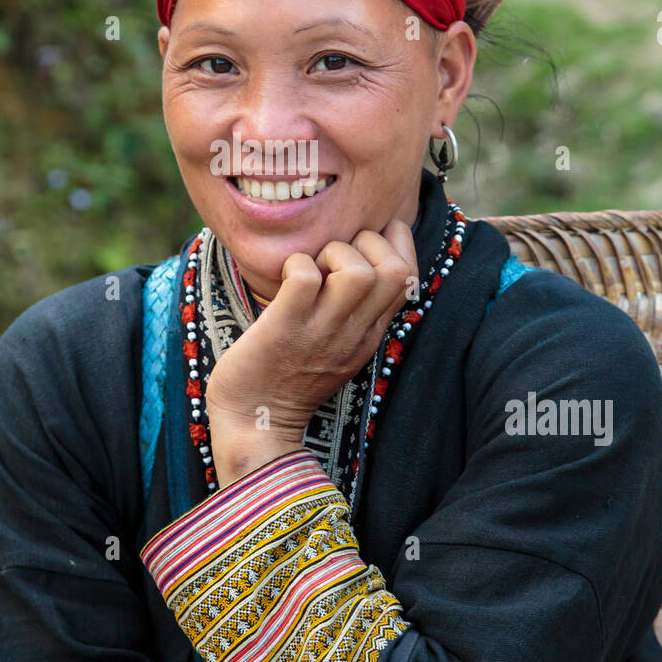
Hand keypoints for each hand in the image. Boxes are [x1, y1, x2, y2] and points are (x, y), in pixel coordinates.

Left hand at [206, 218, 418, 486]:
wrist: (253, 423)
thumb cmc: (288, 375)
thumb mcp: (339, 346)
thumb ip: (355, 309)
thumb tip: (359, 256)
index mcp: (370, 333)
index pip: (409, 276)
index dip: (396, 242)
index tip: (365, 238)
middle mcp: (354, 332)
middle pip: (394, 270)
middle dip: (366, 242)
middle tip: (333, 256)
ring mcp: (321, 332)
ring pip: (357, 272)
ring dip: (332, 253)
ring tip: (312, 268)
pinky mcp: (284, 329)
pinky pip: (304, 278)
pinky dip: (295, 264)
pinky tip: (284, 279)